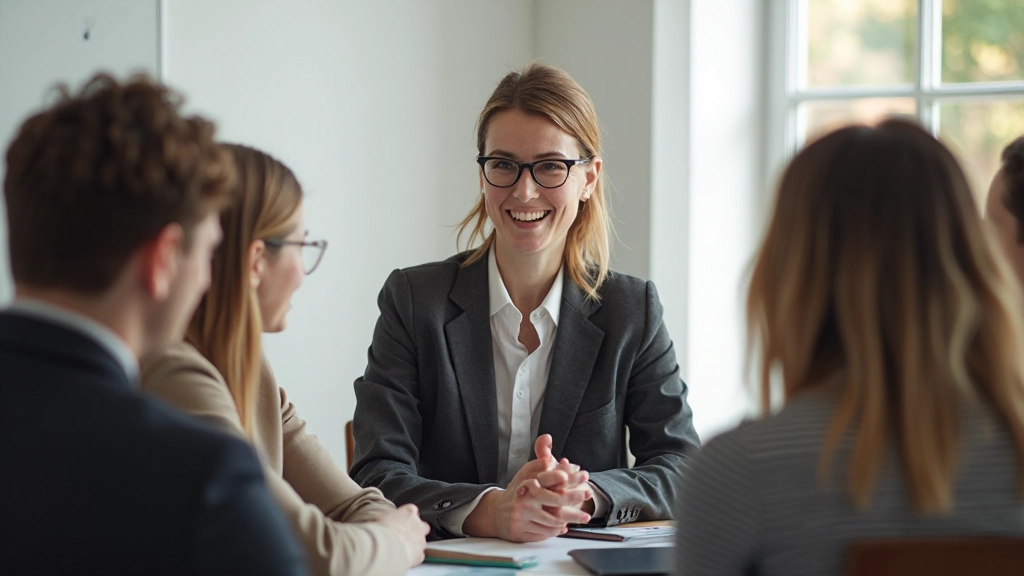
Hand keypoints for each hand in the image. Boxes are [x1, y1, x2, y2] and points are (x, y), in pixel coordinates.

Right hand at [374, 503, 429, 566]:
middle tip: (404, 535)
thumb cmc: (381, 530)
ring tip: (401, 549)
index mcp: (408, 512)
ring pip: (422, 542)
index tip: (400, 520)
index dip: (406, 516)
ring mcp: (420, 540)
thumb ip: (388, 518)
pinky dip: (413, 557)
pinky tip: (403, 558)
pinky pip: (419, 555)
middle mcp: (418, 525)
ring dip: (414, 545)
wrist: (384, 547)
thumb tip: (384, 520)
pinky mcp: (419, 554)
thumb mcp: (380, 518)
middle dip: (416, 530)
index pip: (412, 510)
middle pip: (423, 525)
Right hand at [463, 435, 592, 541]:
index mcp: (526, 483)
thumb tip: (548, 444)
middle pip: (556, 500)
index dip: (565, 476)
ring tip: (583, 516)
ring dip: (570, 518)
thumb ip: (539, 461)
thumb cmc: (517, 491)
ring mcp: (521, 517)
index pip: (548, 478)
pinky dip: (556, 531)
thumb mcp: (526, 473)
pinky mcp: (519, 532)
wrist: (496, 513)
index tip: (581, 474)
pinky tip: (564, 527)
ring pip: (552, 520)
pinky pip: (543, 533)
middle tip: (588, 494)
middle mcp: (523, 499)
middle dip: (575, 497)